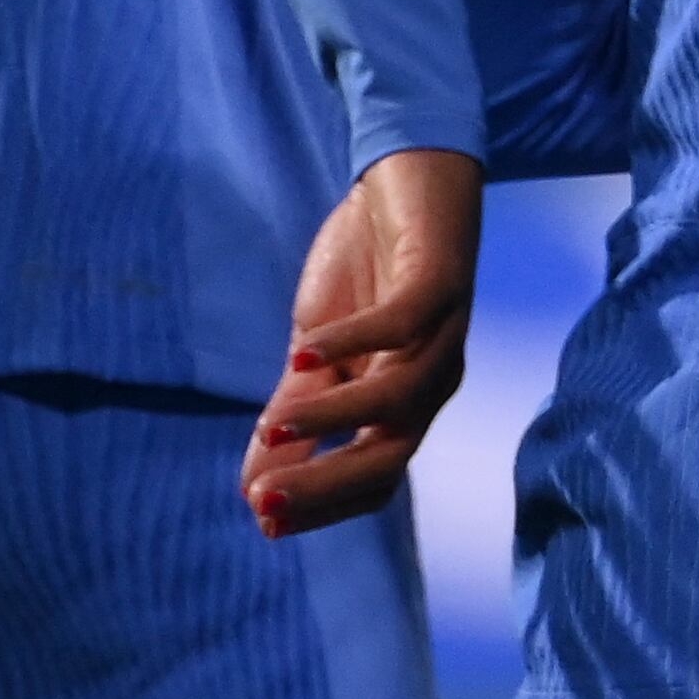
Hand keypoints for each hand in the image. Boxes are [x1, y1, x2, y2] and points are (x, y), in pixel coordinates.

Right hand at [243, 146, 480, 537]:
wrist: (407, 179)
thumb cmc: (365, 273)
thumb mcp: (317, 350)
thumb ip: (296, 410)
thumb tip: (255, 485)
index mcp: (404, 403)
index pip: (376, 477)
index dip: (325, 504)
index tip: (264, 520)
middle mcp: (432, 380)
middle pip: (391, 454)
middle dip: (327, 484)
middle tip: (264, 501)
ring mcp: (443, 333)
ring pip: (398, 398)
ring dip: (333, 418)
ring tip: (273, 429)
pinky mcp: (441, 282)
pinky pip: (402, 325)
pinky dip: (352, 342)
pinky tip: (302, 352)